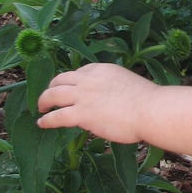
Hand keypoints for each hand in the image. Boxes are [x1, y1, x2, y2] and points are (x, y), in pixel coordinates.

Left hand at [37, 63, 156, 141]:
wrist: (150, 110)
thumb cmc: (148, 101)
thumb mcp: (128, 83)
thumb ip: (114, 88)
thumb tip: (110, 100)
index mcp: (101, 69)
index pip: (79, 72)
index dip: (72, 81)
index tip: (71, 89)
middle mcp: (88, 79)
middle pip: (61, 79)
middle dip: (52, 86)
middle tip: (49, 96)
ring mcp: (82, 96)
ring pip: (53, 95)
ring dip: (44, 101)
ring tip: (40, 108)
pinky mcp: (81, 114)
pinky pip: (56, 116)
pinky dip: (47, 120)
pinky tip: (42, 123)